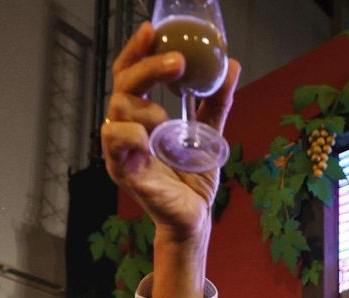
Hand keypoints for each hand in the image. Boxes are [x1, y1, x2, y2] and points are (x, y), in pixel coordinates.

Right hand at [100, 21, 240, 297]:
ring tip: (168, 122)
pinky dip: (132, 136)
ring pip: (118, 111)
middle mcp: (127, 128)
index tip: (152, 30)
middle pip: (123, 85)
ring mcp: (121, 150)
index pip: (130, 74)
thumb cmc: (193, 177)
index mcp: (142, 115)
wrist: (195, 218)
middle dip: (148, 68)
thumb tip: (232, 64)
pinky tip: (149, 142)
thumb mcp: (210, 133)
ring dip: (146, 108)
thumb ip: (217, 101)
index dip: (137, 50)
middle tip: (178, 63)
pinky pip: (116, 143)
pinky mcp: (124, 172)